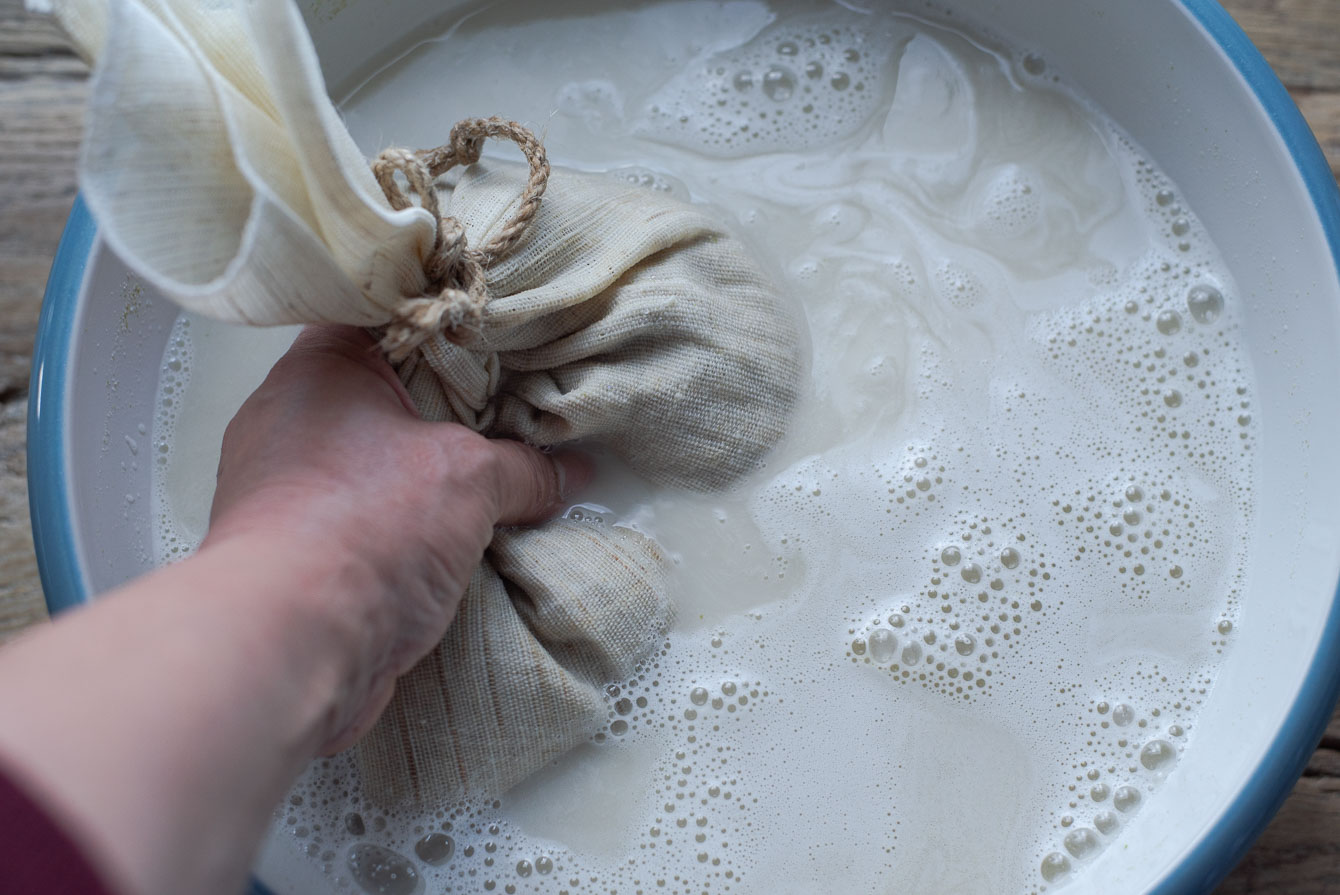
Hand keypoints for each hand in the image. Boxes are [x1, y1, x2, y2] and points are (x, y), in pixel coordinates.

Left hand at [206, 324, 590, 752]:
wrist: (292, 648)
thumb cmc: (354, 534)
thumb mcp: (470, 478)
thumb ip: (526, 466)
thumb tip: (564, 472)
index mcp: (319, 368)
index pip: (389, 317)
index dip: (450, 324)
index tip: (501, 339)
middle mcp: (291, 419)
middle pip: (387, 393)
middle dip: (451, 409)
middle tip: (513, 411)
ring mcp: (288, 486)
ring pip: (377, 460)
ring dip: (430, 474)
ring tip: (494, 477)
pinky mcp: (299, 549)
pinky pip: (369, 517)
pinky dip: (410, 524)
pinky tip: (457, 537)